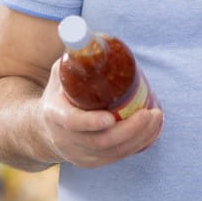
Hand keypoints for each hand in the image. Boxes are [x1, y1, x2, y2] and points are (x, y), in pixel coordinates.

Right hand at [36, 61, 163, 168]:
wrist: (44, 129)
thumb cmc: (59, 94)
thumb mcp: (61, 73)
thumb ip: (77, 58)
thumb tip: (95, 38)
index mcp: (54, 116)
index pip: (72, 123)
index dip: (90, 122)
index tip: (110, 118)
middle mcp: (66, 140)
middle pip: (101, 141)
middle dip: (130, 129)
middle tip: (150, 112)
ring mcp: (80, 155)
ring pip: (114, 152)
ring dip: (140, 137)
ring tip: (157, 117)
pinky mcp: (93, 162)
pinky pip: (119, 157)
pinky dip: (139, 144)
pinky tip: (153, 130)